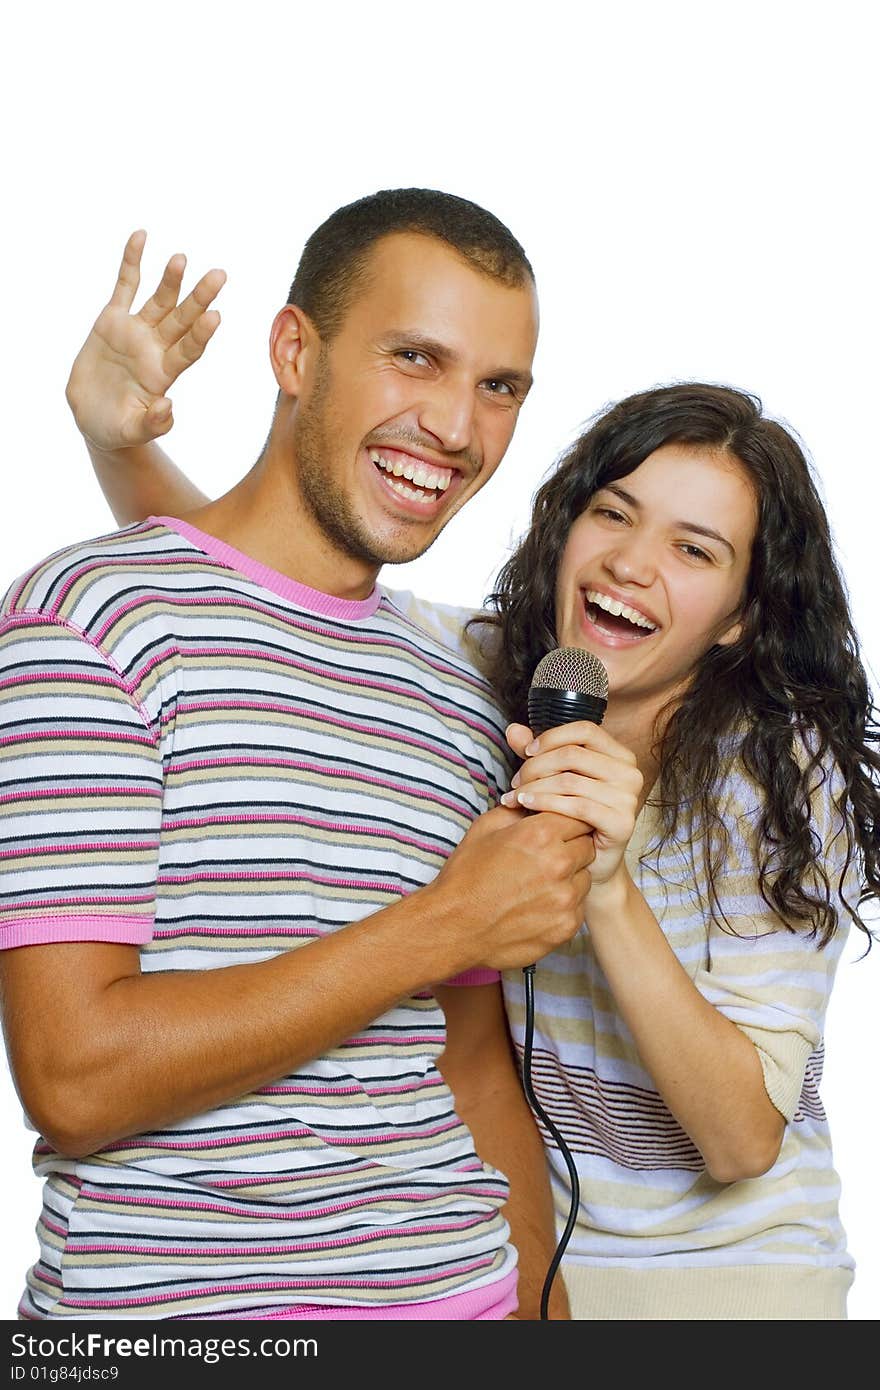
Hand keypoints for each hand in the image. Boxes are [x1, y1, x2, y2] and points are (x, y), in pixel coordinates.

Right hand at [65, 230, 225, 450]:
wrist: (92, 417)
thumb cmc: (116, 429)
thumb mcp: (132, 432)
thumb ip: (153, 423)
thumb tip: (169, 408)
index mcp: (163, 374)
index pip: (188, 350)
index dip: (200, 334)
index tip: (215, 316)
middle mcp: (155, 348)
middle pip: (182, 319)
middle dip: (199, 298)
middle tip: (219, 276)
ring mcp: (136, 331)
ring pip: (159, 300)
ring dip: (171, 279)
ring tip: (182, 259)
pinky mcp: (112, 320)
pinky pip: (125, 286)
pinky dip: (132, 262)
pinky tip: (141, 237)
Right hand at [429, 803, 594, 970]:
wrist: (453, 928)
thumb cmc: (465, 876)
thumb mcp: (485, 829)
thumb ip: (519, 810)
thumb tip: (539, 801)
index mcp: (540, 835)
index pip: (578, 816)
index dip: (566, 823)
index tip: (555, 830)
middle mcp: (559, 865)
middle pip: (588, 846)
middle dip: (571, 848)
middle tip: (545, 858)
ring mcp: (565, 898)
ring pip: (585, 878)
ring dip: (570, 878)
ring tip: (538, 884)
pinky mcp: (566, 927)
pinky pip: (578, 907)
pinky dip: (563, 905)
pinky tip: (536, 906)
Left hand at [502, 722, 642, 887]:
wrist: (592, 862)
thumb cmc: (573, 817)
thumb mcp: (556, 778)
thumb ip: (538, 753)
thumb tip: (513, 728)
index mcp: (620, 755)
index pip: (584, 730)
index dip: (551, 737)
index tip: (526, 752)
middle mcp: (630, 773)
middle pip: (572, 754)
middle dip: (536, 766)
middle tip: (516, 782)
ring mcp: (629, 799)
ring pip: (569, 781)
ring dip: (534, 788)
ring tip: (514, 797)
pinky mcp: (622, 823)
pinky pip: (576, 806)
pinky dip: (545, 804)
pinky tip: (525, 807)